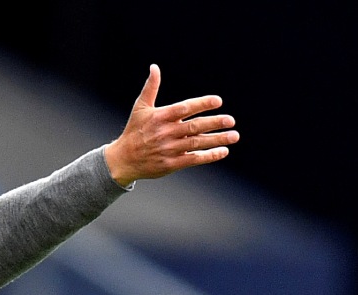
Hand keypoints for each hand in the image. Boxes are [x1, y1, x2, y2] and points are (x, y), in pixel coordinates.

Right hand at [104, 64, 239, 186]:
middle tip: (231, 120)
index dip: (202, 104)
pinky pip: (193, 159)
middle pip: (194, 126)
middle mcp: (166, 132)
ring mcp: (169, 149)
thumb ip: (151, 88)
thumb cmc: (134, 131)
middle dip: (214, 123)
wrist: (123, 159)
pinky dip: (209, 156)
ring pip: (197, 143)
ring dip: (217, 139)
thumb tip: (154, 67)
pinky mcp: (171, 164)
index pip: (184, 108)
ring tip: (234, 136)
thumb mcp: (140, 108)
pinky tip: (223, 151)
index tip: (218, 101)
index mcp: (160, 117)